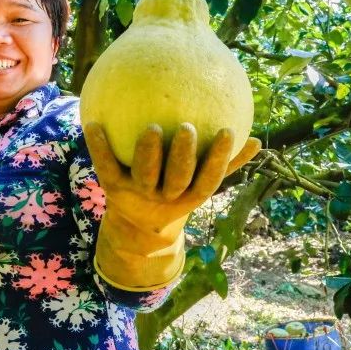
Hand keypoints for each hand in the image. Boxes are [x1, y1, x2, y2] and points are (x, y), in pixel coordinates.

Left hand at [84, 122, 260, 288]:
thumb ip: (227, 164)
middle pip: (176, 178)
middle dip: (183, 155)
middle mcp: (165, 196)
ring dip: (148, 153)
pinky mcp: (113, 189)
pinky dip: (99, 146)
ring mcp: (138, 194)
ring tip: (152, 127)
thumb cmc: (177, 193)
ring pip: (145, 175)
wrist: (139, 227)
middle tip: (186, 127)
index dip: (218, 159)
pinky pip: (105, 165)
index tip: (228, 131)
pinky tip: (92, 122)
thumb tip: (258, 141)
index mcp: (189, 195)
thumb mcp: (201, 183)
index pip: (208, 179)